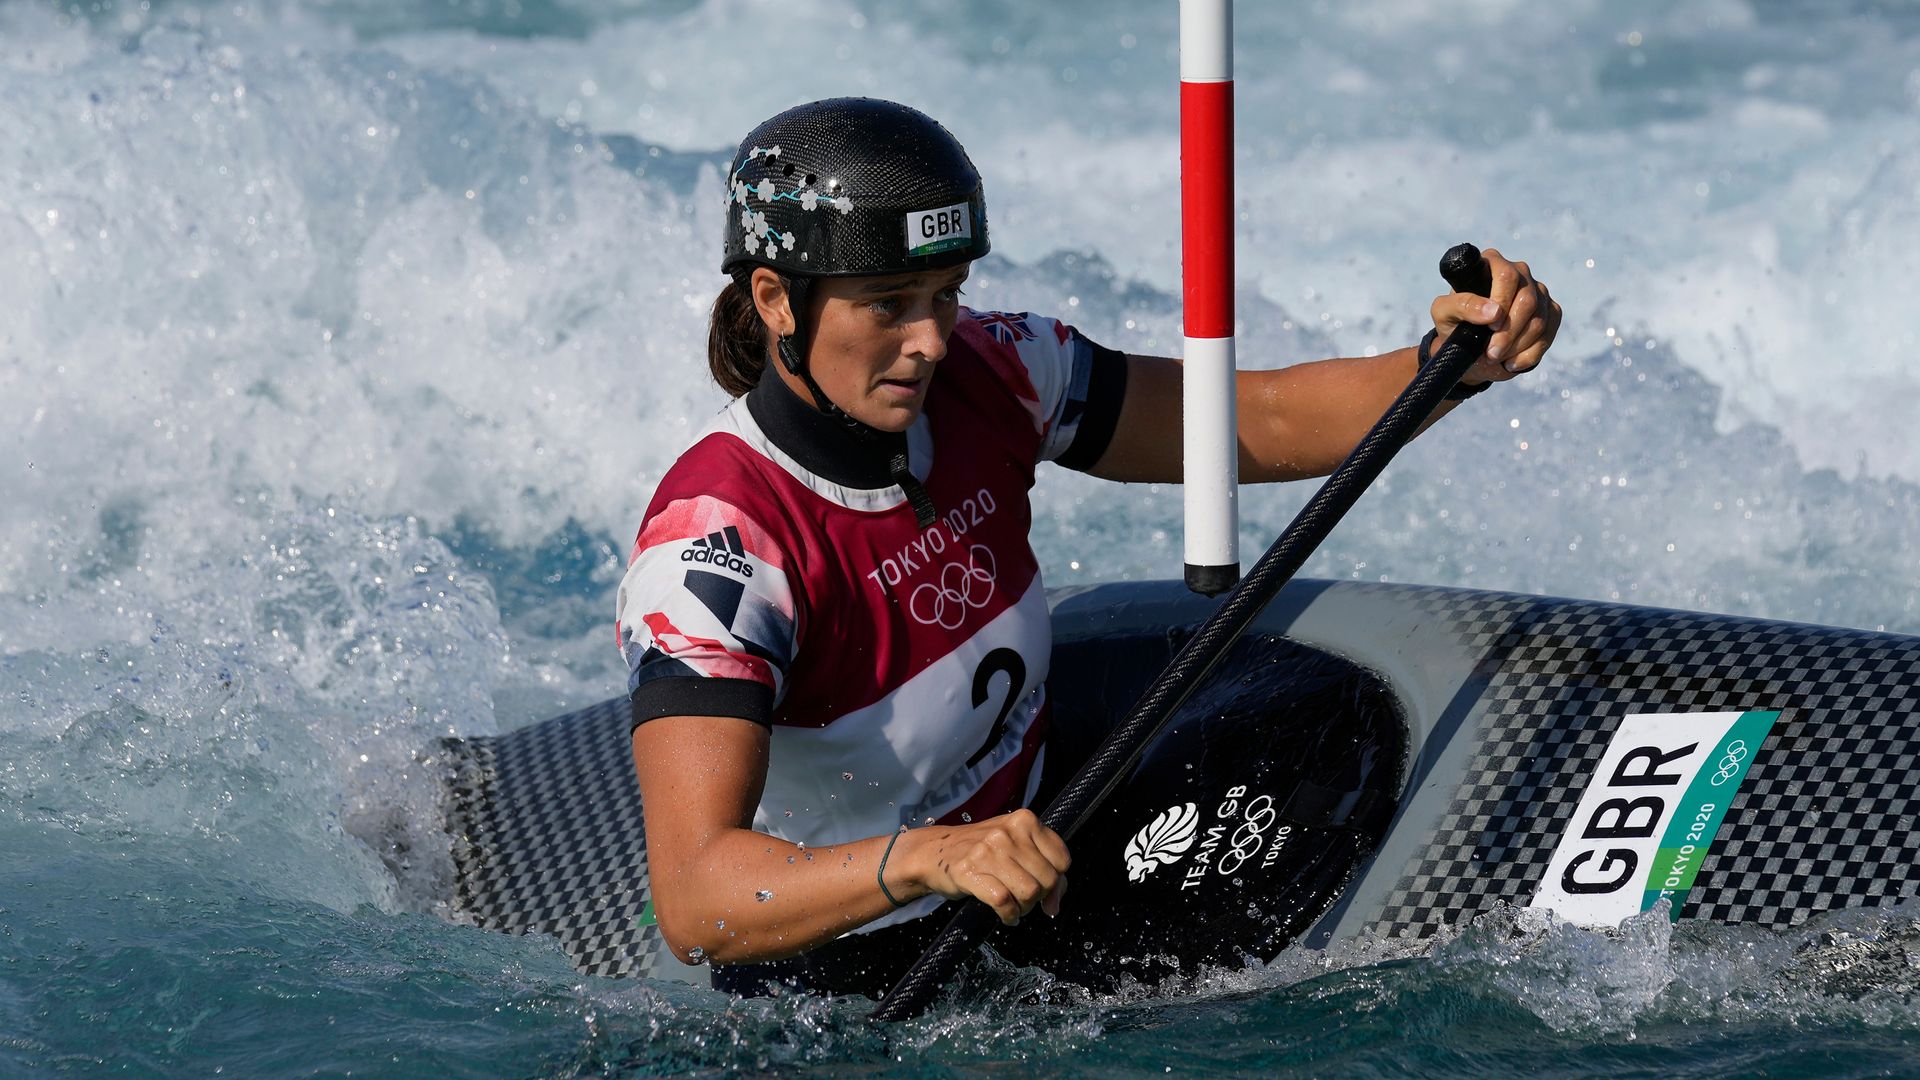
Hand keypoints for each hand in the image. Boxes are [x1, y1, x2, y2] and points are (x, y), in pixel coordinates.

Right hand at [896, 808, 1070, 924]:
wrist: (934, 853)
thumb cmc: (981, 852)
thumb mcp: (1015, 847)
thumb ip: (1042, 867)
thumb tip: (1055, 904)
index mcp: (1024, 820)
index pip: (1062, 859)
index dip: (1058, 881)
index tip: (1046, 890)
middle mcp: (1008, 832)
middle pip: (1048, 879)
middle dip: (1040, 897)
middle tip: (1024, 899)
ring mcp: (988, 851)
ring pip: (1029, 892)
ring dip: (1024, 908)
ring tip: (1014, 906)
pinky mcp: (970, 872)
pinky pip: (1004, 902)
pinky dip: (1009, 915)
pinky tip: (1006, 915)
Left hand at [1429, 247, 1561, 386]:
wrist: (1470, 350)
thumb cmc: (1454, 324)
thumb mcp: (1443, 313)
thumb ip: (1461, 305)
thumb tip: (1493, 311)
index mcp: (1491, 263)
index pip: (1506, 275)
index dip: (1501, 301)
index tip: (1490, 325)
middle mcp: (1519, 272)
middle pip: (1527, 300)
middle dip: (1508, 333)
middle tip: (1491, 353)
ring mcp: (1538, 291)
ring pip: (1539, 320)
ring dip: (1516, 346)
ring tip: (1496, 357)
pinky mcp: (1551, 312)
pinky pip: (1549, 334)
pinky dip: (1529, 354)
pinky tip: (1511, 362)